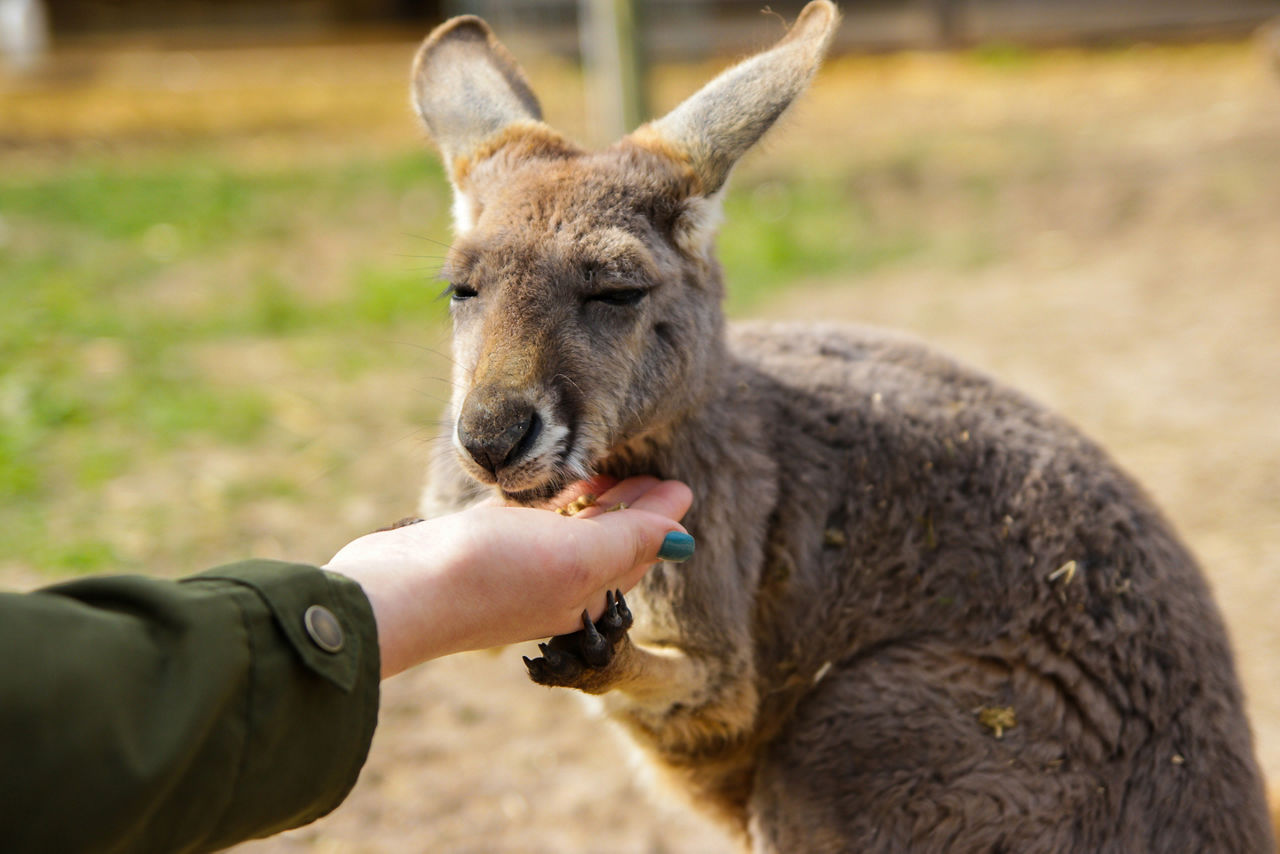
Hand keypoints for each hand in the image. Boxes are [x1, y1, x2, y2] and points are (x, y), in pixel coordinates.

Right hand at [324, 477, 692, 677]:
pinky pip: (526, 521)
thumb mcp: (576, 556)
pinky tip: (550, 486)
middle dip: (633, 509)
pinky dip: (547, 503)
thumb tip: (682, 539)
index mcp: (585, 591)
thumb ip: (628, 541)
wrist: (398, 594)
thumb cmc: (489, 574)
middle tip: (652, 475)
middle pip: (608, 542)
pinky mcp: (476, 545)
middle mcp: (554, 583)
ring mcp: (515, 565)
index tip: (680, 485)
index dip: (661, 517)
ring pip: (569, 532)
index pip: (637, 550)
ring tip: (607, 474)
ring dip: (593, 504)